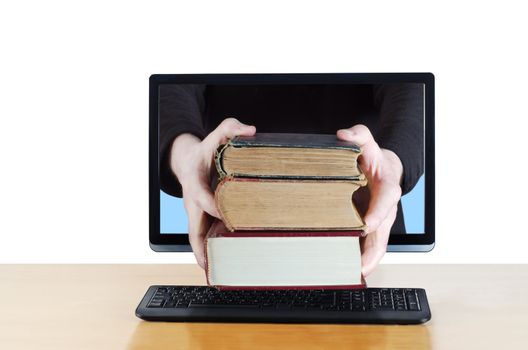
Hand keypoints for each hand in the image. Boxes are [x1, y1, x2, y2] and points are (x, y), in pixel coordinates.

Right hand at [170, 118, 255, 267]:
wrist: (187, 162)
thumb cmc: (204, 151)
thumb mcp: (216, 134)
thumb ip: (231, 128)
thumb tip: (251, 131)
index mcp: (195, 183)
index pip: (202, 197)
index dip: (212, 206)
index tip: (224, 214)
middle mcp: (193, 202)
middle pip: (194, 228)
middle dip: (201, 247)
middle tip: (211, 264)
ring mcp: (196, 213)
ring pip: (198, 238)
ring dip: (205, 256)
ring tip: (218, 274)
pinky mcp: (202, 219)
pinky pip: (204, 237)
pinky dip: (209, 253)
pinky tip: (220, 267)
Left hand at [336, 125, 402, 276]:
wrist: (386, 168)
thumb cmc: (376, 158)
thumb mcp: (368, 142)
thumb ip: (359, 135)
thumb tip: (343, 135)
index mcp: (387, 187)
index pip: (386, 201)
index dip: (378, 214)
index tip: (365, 225)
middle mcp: (386, 209)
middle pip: (383, 234)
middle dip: (372, 253)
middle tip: (357, 267)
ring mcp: (379, 221)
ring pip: (376, 245)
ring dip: (364, 262)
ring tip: (347, 275)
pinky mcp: (371, 228)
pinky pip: (367, 246)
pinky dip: (358, 258)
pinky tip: (343, 269)